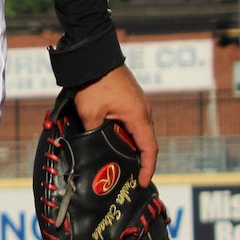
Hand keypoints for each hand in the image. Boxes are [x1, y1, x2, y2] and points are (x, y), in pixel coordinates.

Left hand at [73, 65, 157, 186]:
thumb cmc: (94, 82)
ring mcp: (138, 103)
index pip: (150, 149)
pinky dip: (127, 134)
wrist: (94, 56)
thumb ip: (93, 135)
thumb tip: (91, 150)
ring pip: (139, 131)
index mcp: (139, 116)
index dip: (147, 168)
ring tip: (121, 161)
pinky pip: (133, 121)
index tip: (141, 183)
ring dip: (133, 146)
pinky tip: (114, 140)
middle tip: (129, 177)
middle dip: (140, 161)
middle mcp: (144, 111)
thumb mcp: (90, 114)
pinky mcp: (130, 98)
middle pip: (146, 142)